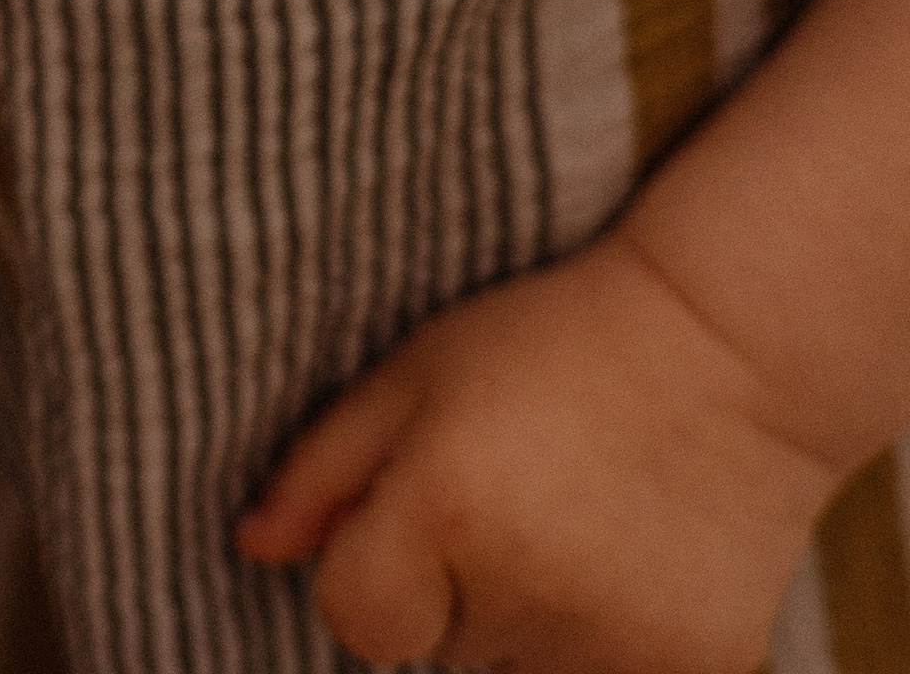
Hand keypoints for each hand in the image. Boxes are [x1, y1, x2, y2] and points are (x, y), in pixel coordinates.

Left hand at [238, 234, 837, 669]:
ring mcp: (617, 649)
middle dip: (455, 587)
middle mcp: (529, 595)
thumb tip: (249, 549)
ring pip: (516, 673)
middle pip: (438, 648)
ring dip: (525, 622)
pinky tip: (624, 556)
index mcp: (448, 508)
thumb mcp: (418, 369)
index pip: (354, 620)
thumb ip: (322, 466)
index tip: (419, 504)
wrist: (731, 345)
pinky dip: (599, 641)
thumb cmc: (554, 339)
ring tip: (573, 518)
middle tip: (520, 488)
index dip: (371, 566)